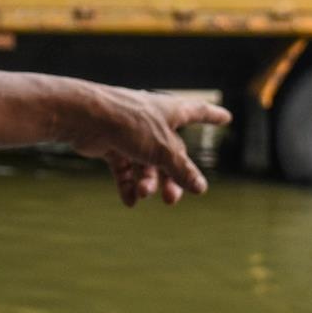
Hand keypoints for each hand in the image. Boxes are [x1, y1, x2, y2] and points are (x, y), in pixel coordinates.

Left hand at [61, 85, 232, 206]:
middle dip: (171, 178)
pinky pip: (124, 168)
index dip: (212, 116)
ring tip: (143, 195)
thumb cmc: (129, 124)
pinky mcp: (110, 143)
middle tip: (171, 200)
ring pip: (146, 163)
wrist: (85, 117)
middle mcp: (151, 120)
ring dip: (146, 182)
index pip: (197, 112)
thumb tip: (200, 188)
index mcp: (169, 111)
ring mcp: (130, 132)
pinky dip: (128, 184)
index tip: (226, 117)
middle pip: (169, 153)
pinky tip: (130, 201)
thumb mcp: (163, 150)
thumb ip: (181, 170)